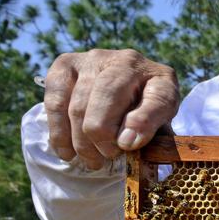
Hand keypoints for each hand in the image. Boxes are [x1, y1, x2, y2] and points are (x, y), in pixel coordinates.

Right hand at [43, 49, 178, 169]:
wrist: (124, 94)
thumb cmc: (144, 117)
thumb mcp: (158, 128)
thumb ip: (150, 134)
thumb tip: (127, 141)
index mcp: (162, 78)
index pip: (157, 98)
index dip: (142, 123)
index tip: (128, 145)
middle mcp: (128, 61)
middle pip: (108, 96)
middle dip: (103, 135)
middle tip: (106, 157)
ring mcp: (95, 59)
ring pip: (79, 103)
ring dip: (82, 140)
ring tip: (91, 160)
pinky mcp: (67, 64)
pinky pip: (56, 100)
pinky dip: (59, 131)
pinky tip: (67, 152)